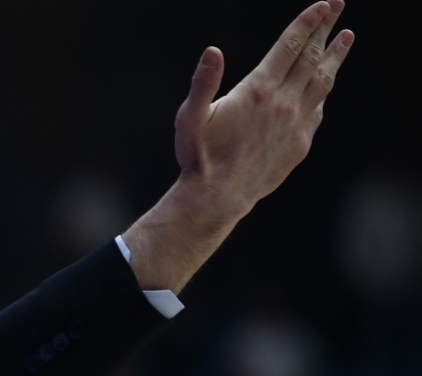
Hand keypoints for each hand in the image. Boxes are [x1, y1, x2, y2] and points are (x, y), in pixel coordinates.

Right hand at [174, 0, 353, 210]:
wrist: (218, 197)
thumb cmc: (199, 156)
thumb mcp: (190, 117)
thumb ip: (203, 82)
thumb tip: (213, 51)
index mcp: (257, 90)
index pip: (289, 47)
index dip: (307, 23)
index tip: (322, 5)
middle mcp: (283, 103)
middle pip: (311, 57)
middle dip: (326, 29)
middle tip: (338, 6)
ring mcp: (295, 124)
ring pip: (323, 82)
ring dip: (335, 57)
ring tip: (346, 38)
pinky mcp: (299, 144)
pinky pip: (317, 110)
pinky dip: (323, 91)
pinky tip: (324, 85)